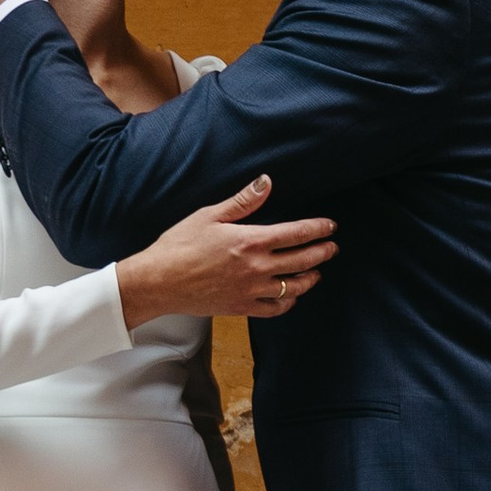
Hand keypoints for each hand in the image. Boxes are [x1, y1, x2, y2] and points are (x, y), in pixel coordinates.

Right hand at [118, 177, 336, 328]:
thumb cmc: (179, 245)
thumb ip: (243, 201)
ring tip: (316, 272)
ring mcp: (251, 291)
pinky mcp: (241, 308)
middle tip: (332, 247)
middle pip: (302, 261)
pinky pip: (274, 309)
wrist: (158, 281)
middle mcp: (256, 268)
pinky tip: (291, 296)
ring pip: (293, 287)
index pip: (297, 234)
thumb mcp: (210, 215)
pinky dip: (288, 302)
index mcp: (251, 241)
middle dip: (322, 252)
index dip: (318, 229)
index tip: (330, 227)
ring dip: (310, 278)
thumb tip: (266, 181)